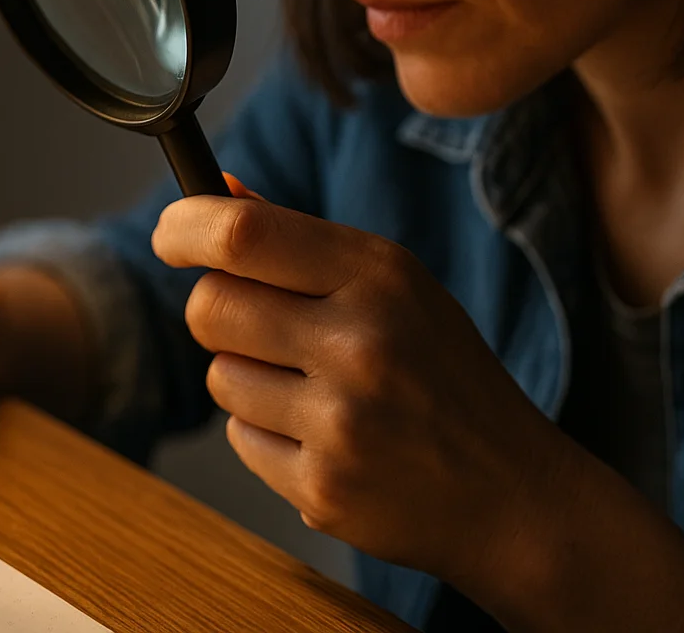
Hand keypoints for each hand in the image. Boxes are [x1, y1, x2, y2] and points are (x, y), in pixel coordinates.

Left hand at [151, 176, 573, 589]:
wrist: (512, 493)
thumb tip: (218, 190)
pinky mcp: (322, 486)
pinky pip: (240, 439)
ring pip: (219, 376)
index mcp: (379, 277)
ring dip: (246, 379)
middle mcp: (359, 343)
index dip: (185, 229)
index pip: (243, 234)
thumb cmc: (443, 375)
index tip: (171, 236)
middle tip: (258, 326)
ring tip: (314, 391)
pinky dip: (267, 435)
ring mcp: (340, 421)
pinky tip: (324, 438)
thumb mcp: (395, 287)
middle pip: (210, 305)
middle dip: (216, 312)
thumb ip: (300, 239)